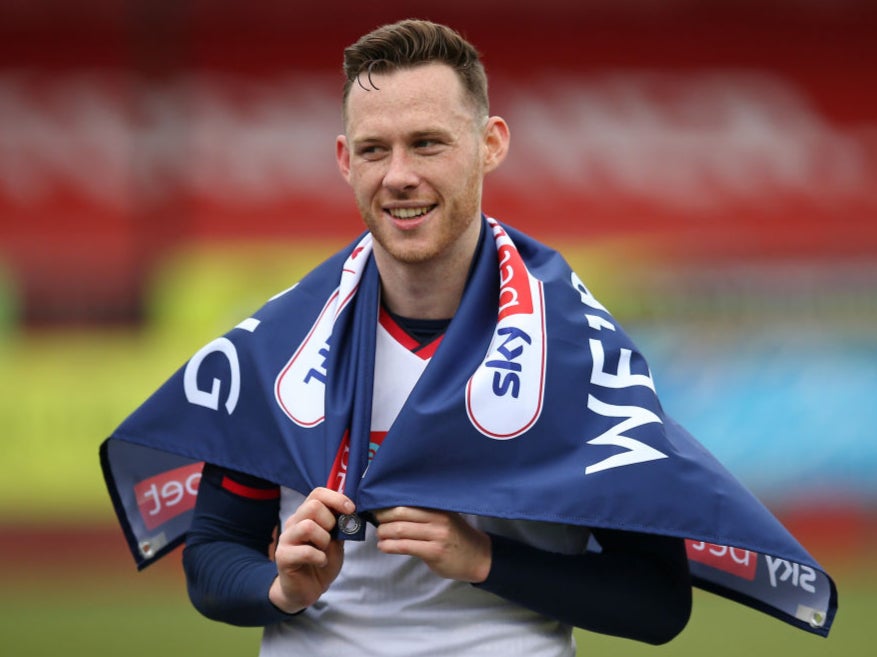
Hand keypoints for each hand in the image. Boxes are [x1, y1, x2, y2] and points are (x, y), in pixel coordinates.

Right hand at [269, 487, 353, 613]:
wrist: (307, 589)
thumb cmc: (321, 561)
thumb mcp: (336, 540)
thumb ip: (341, 525)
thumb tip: (352, 511)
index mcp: (306, 515)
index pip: (317, 493)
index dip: (336, 498)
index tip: (351, 509)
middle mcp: (294, 523)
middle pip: (312, 506)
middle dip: (330, 521)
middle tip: (332, 536)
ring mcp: (286, 539)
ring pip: (307, 526)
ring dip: (324, 539)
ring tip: (324, 550)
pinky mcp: (283, 557)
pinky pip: (306, 551)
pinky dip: (320, 557)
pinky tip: (321, 563)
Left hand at [373, 507, 491, 582]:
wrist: (478, 557)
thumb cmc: (457, 536)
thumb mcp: (445, 517)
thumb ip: (425, 512)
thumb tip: (395, 509)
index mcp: (438, 507)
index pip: (407, 501)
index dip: (388, 503)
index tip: (376, 506)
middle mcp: (438, 518)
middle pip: (401, 513)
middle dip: (382, 517)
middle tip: (375, 521)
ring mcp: (437, 535)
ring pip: (401, 530)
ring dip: (383, 533)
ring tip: (379, 536)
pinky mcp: (435, 552)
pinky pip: (405, 547)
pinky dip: (390, 546)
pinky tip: (384, 546)